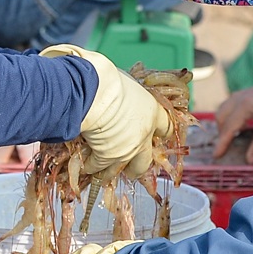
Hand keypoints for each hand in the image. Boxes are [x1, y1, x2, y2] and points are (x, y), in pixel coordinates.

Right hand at [41, 46, 172, 178]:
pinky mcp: (106, 157)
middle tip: (129, 167)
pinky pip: (98, 167)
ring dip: (112, 172)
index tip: (155, 137)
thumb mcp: (126, 83)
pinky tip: (85, 165)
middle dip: (137, 166)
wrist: (91, 90)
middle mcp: (143, 135)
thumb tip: (121, 94)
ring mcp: (126, 150)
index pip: (167, 128)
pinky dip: (91, 167)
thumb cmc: (106, 79)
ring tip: (103, 174)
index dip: (161, 134)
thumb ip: (128, 97)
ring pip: (122, 170)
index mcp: (152, 112)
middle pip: (146, 161)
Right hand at [212, 83, 252, 162]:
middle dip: (222, 132)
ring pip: (223, 110)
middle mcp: (238, 98)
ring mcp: (240, 94)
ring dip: (224, 123)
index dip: (222, 143)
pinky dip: (229, 116)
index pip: (229, 128)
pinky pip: (229, 106)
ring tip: (232, 136)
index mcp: (244, 107)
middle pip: (221, 117)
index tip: (216, 156)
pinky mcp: (244, 93)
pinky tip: (239, 124)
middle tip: (227, 146)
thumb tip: (250, 161)